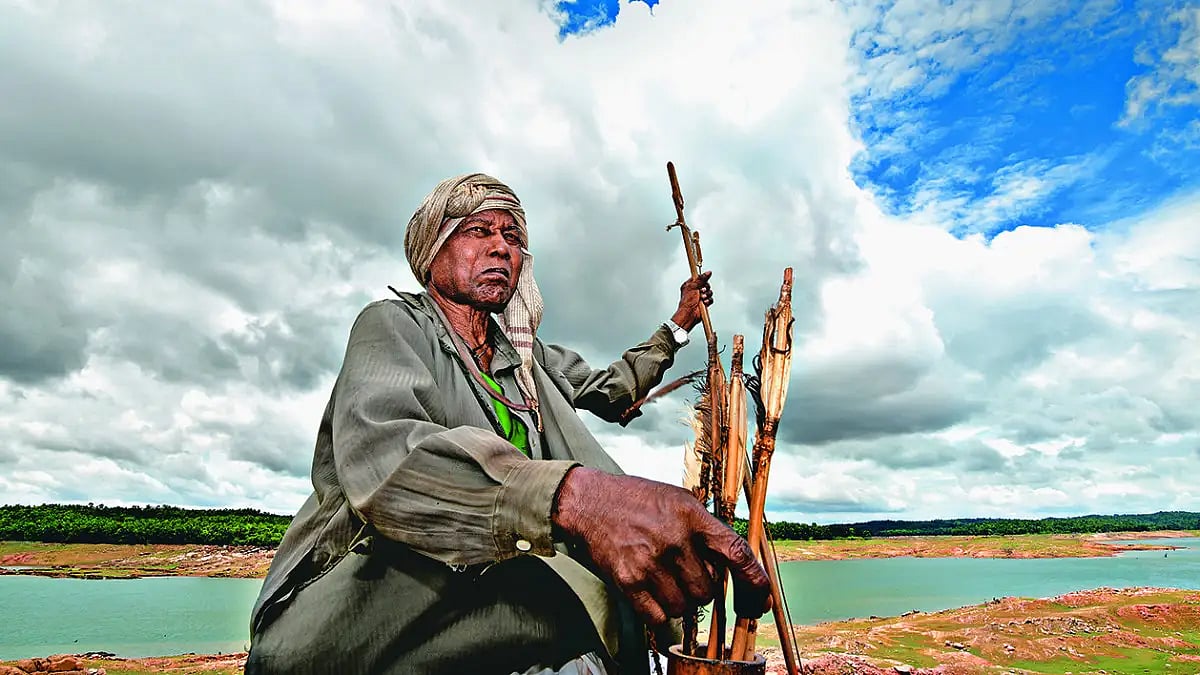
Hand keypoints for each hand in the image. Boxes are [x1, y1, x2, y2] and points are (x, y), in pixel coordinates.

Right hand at [552, 467, 770, 625]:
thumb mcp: (680, 501)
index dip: (756, 582)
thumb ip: (707, 529)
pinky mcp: (628, 580)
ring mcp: (650, 562)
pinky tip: (652, 592)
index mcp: (692, 517)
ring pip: (685, 606)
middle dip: (702, 588)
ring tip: (665, 577)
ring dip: (680, 600)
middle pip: (709, 590)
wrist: (589, 502)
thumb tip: (733, 564)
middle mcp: (674, 540)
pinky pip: (659, 616)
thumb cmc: (638, 500)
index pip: (737, 553)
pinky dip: (660, 612)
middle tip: (686, 572)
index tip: (761, 600)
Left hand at [671, 271, 712, 332]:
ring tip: (702, 298)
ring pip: (709, 292)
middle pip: (706, 285)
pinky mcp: (704, 302)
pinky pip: (710, 299)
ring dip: (706, 295)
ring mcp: (700, 297)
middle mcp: (695, 290)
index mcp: (690, 285)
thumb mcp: (693, 286)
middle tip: (701, 291)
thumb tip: (708, 273)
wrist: (689, 313)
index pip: (698, 278)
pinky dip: (708, 300)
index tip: (703, 280)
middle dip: (705, 288)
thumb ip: (701, 279)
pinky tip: (704, 302)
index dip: (702, 279)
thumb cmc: (687, 302)